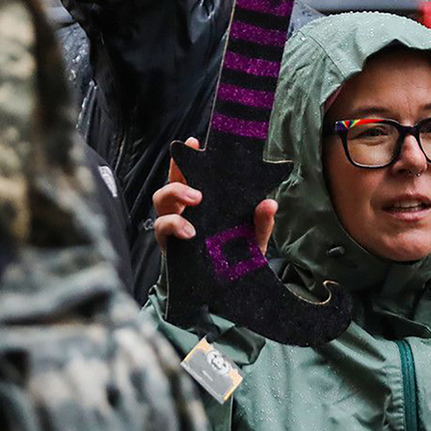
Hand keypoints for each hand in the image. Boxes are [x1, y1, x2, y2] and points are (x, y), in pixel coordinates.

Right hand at [152, 137, 277, 248]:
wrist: (229, 289)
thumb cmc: (237, 256)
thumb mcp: (253, 237)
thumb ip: (261, 222)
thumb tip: (270, 203)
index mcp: (203, 202)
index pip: (192, 174)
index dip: (188, 156)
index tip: (193, 141)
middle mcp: (184, 210)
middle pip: (170, 184)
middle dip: (177, 176)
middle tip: (199, 189)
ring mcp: (174, 226)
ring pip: (160, 202)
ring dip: (174, 196)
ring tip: (196, 204)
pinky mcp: (169, 244)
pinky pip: (161, 229)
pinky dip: (173, 227)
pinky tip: (189, 233)